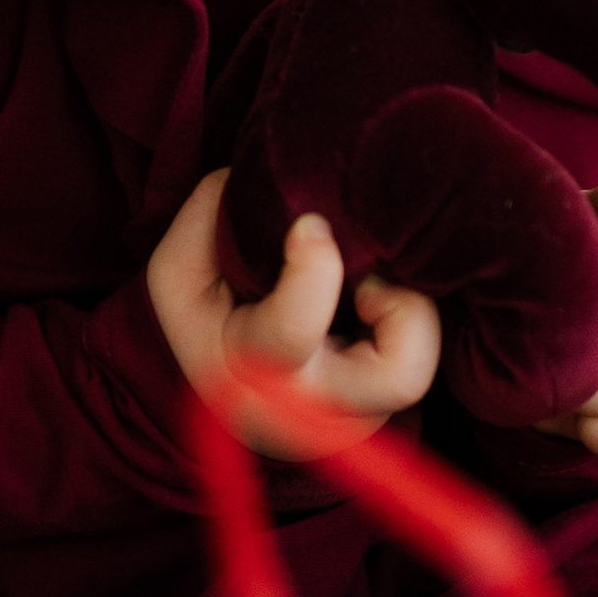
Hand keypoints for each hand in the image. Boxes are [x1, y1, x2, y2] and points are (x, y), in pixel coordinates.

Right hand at [146, 168, 441, 446]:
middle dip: (399, 307)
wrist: (218, 381)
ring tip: (370, 292)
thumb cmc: (203, 314)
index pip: (293, 332)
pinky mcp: (379, 410)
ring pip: (415, 374)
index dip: (315, 267)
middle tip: (367, 280)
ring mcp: (350, 419)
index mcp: (244, 371)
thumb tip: (277, 177)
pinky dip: (405, 323)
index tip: (310, 225)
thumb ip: (217, 212)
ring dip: (407, 317)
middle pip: (396, 377)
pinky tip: (370, 305)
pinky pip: (416, 364)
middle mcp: (305, 410)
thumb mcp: (181, 266)